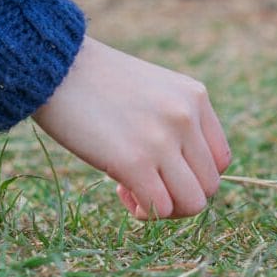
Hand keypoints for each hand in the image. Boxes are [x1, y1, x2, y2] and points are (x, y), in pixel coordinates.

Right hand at [33, 37, 230, 219]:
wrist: (55, 65)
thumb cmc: (97, 81)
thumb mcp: (154, 89)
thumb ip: (176, 121)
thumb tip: (183, 172)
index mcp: (195, 97)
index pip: (220, 160)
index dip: (193, 175)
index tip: (163, 169)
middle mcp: (186, 117)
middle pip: (209, 186)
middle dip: (180, 196)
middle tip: (146, 184)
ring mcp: (163, 139)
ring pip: (192, 202)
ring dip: (166, 208)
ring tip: (134, 190)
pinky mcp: (134, 161)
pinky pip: (160, 207)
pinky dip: (145, 211)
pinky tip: (122, 191)